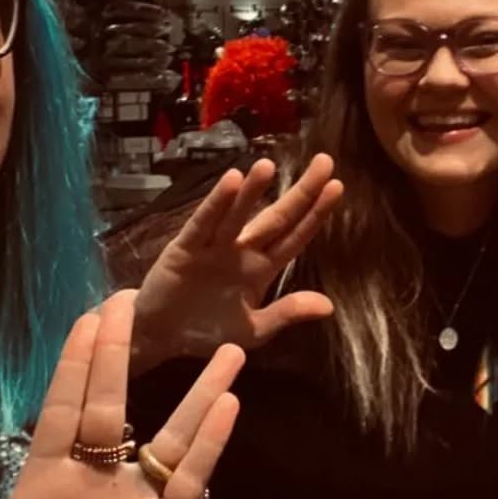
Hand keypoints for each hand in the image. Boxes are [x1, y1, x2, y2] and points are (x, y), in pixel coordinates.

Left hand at [0, 291, 240, 498]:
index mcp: (44, 485)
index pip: (65, 407)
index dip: (78, 361)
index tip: (92, 314)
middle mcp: (93, 485)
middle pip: (113, 405)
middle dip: (122, 354)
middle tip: (137, 299)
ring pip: (169, 437)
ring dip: (197, 393)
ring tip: (227, 350)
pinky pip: (189, 483)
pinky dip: (210, 444)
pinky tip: (229, 405)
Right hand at [132, 155, 343, 368]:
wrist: (160, 337)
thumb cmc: (207, 330)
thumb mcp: (253, 329)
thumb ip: (286, 314)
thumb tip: (329, 306)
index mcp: (261, 268)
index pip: (295, 236)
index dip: (315, 214)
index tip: (337, 187)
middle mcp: (242, 250)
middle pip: (277, 217)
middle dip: (301, 192)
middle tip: (325, 161)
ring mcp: (214, 245)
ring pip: (239, 215)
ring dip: (254, 191)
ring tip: (270, 167)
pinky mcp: (186, 247)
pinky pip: (204, 223)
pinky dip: (216, 203)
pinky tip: (231, 181)